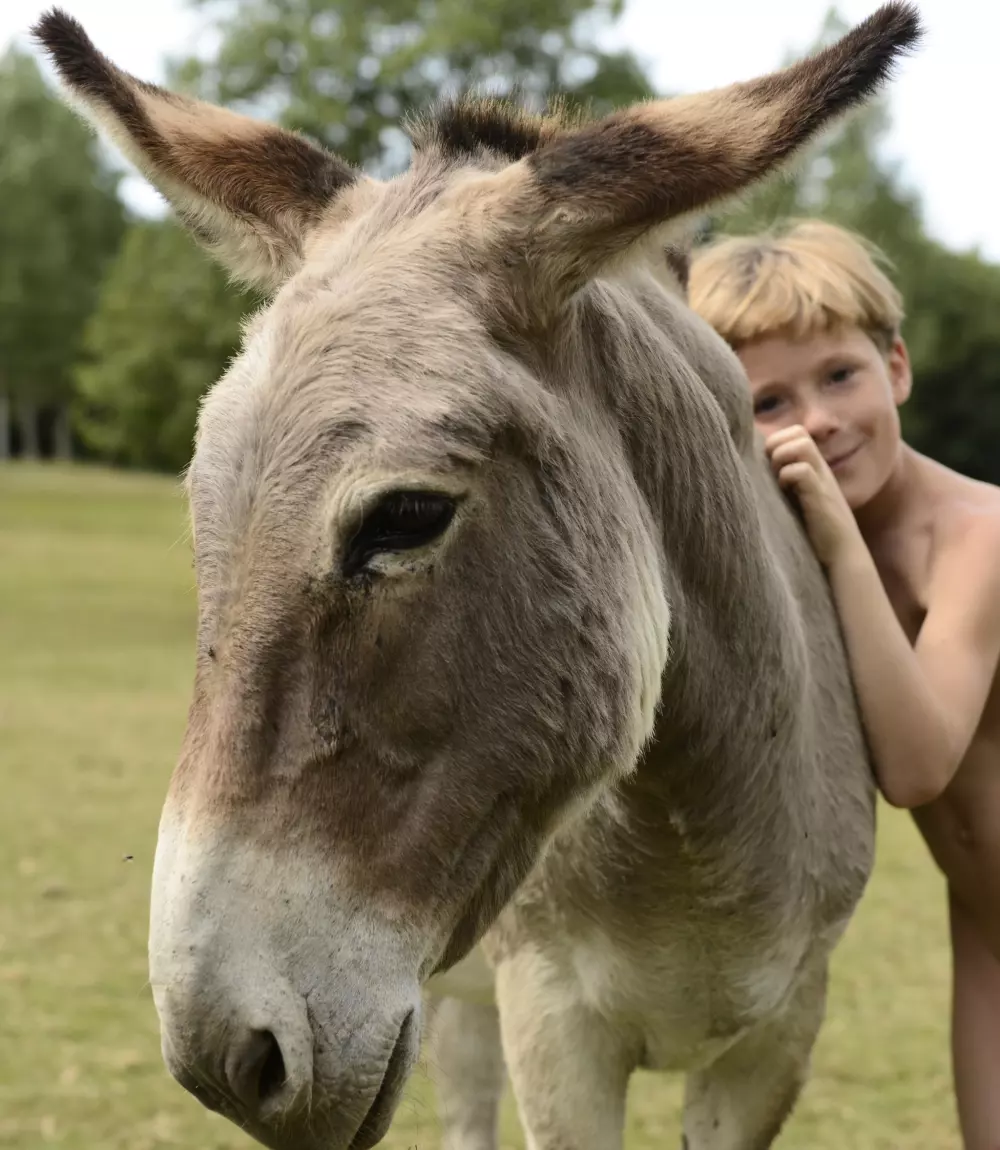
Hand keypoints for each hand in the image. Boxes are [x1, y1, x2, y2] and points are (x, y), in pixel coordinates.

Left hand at [764, 425, 862, 567]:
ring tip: (777, 480)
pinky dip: (788, 477)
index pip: (795, 432)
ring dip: (782, 457)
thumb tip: (751, 474)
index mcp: (814, 467)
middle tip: (770, 470)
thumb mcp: (796, 501)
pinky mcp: (821, 497)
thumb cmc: (814, 533)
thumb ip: (783, 485)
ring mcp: (823, 481)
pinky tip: (785, 493)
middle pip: (798, 432)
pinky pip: (802, 470)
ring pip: (801, 443)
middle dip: (777, 445)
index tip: (767, 466)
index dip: (777, 441)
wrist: (842, 556)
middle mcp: (820, 469)